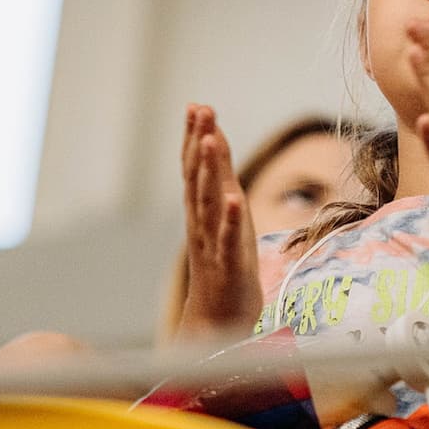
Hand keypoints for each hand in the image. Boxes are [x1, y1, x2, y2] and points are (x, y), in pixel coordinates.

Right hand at [177, 103, 261, 337]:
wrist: (215, 322)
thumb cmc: (223, 267)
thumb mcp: (223, 220)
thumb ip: (219, 185)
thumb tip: (215, 146)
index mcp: (202, 212)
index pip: (195, 168)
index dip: (194, 137)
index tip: (197, 106)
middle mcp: (203, 224)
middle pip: (198, 177)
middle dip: (198, 142)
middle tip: (200, 110)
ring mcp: (213, 244)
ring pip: (209, 203)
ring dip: (210, 171)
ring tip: (210, 141)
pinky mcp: (229, 266)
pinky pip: (228, 240)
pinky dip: (230, 219)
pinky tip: (234, 198)